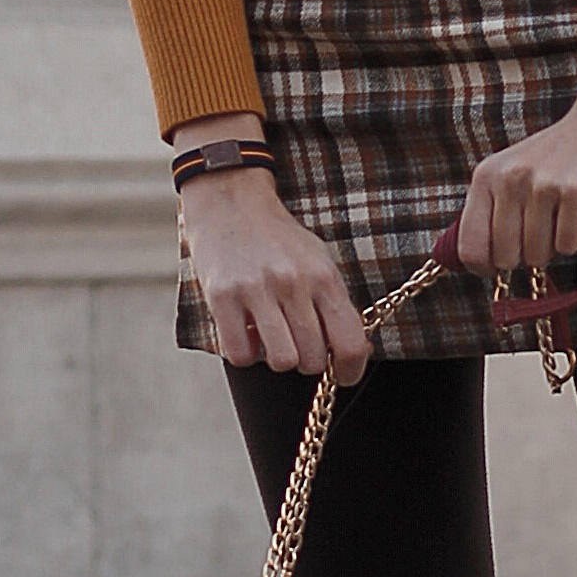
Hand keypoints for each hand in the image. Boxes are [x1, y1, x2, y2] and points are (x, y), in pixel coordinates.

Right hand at [168, 134, 372, 382]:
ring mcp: (257, 290)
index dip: (351, 370)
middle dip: (308, 360)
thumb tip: (353, 352)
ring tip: (271, 336)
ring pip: (281, 361)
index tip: (343, 374)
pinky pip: (241, 354)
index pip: (350, 342)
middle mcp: (294, 284)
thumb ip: (334, 304)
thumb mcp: (318, 260)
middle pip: (313, 358)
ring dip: (277, 357)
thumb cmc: (278, 239)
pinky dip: (245, 352)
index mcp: (323, 276)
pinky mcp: (222, 297)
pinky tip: (246, 331)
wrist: (231, 202)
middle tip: (298, 342)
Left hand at [455, 70, 576, 284]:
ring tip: (560, 215)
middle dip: (526, 256)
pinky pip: (567, 246)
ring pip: (537, 256)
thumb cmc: (560, 156)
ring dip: (552, 246)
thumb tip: (477, 264)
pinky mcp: (576, 191)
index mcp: (486, 176)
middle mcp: (509, 179)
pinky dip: (574, 239)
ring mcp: (542, 184)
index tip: (500, 266)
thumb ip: (491, 210)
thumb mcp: (513, 173)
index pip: (469, 248)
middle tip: (541, 230)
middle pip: (505, 259)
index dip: (485, 268)